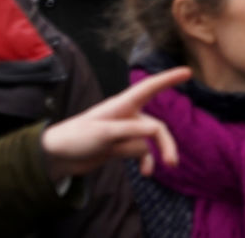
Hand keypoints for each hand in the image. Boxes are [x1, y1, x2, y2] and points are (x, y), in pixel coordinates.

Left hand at [40, 66, 189, 180]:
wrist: (56, 157)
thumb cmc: (76, 137)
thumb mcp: (104, 133)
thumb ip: (131, 131)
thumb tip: (157, 131)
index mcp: (122, 105)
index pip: (150, 88)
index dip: (169, 79)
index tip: (187, 72)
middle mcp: (127, 116)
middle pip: (156, 125)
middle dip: (166, 142)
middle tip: (172, 161)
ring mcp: (125, 131)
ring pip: (150, 140)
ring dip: (156, 154)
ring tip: (161, 169)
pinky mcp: (120, 146)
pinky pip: (140, 152)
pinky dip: (145, 161)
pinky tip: (146, 172)